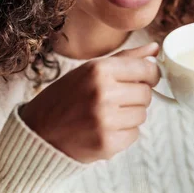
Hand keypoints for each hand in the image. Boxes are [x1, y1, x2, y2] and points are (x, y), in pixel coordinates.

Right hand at [19, 42, 160, 162]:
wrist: (38, 132)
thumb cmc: (64, 98)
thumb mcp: (89, 70)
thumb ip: (125, 59)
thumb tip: (155, 49)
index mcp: (98, 70)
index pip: (147, 68)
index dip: (150, 74)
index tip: (144, 78)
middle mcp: (103, 93)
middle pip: (146, 93)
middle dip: (136, 96)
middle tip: (115, 99)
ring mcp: (105, 120)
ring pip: (142, 115)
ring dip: (129, 116)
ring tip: (106, 115)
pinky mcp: (107, 144)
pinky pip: (134, 135)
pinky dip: (123, 133)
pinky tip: (103, 129)